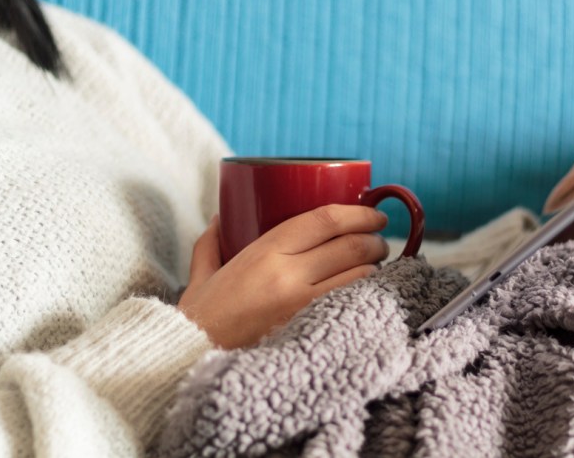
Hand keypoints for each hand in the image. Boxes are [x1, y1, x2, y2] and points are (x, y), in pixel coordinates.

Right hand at [178, 205, 389, 348]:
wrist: (193, 359)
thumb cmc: (200, 316)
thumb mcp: (202, 273)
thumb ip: (211, 242)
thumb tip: (221, 218)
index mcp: (265, 251)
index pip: (325, 220)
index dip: (357, 213)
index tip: (373, 214)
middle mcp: (288, 274)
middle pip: (350, 245)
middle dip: (375, 239)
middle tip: (380, 240)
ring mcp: (303, 305)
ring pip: (359, 275)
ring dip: (375, 266)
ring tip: (376, 264)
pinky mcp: (310, 330)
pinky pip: (351, 304)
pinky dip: (365, 293)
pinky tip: (367, 290)